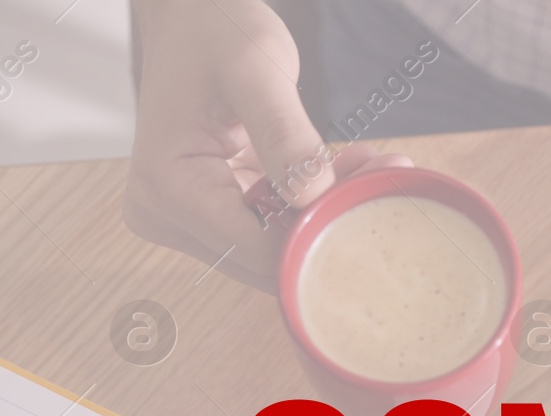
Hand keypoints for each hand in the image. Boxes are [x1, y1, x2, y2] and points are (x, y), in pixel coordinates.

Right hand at [124, 0, 409, 288]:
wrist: (192, 19)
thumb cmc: (213, 31)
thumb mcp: (255, 70)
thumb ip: (284, 132)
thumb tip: (311, 194)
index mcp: (168, 188)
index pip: (259, 249)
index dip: (320, 234)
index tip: (370, 197)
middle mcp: (168, 215)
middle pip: (268, 257)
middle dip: (329, 225)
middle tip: (383, 177)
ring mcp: (188, 221)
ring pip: (278, 248)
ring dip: (327, 214)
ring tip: (369, 166)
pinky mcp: (212, 215)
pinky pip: (275, 228)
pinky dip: (314, 204)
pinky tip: (347, 168)